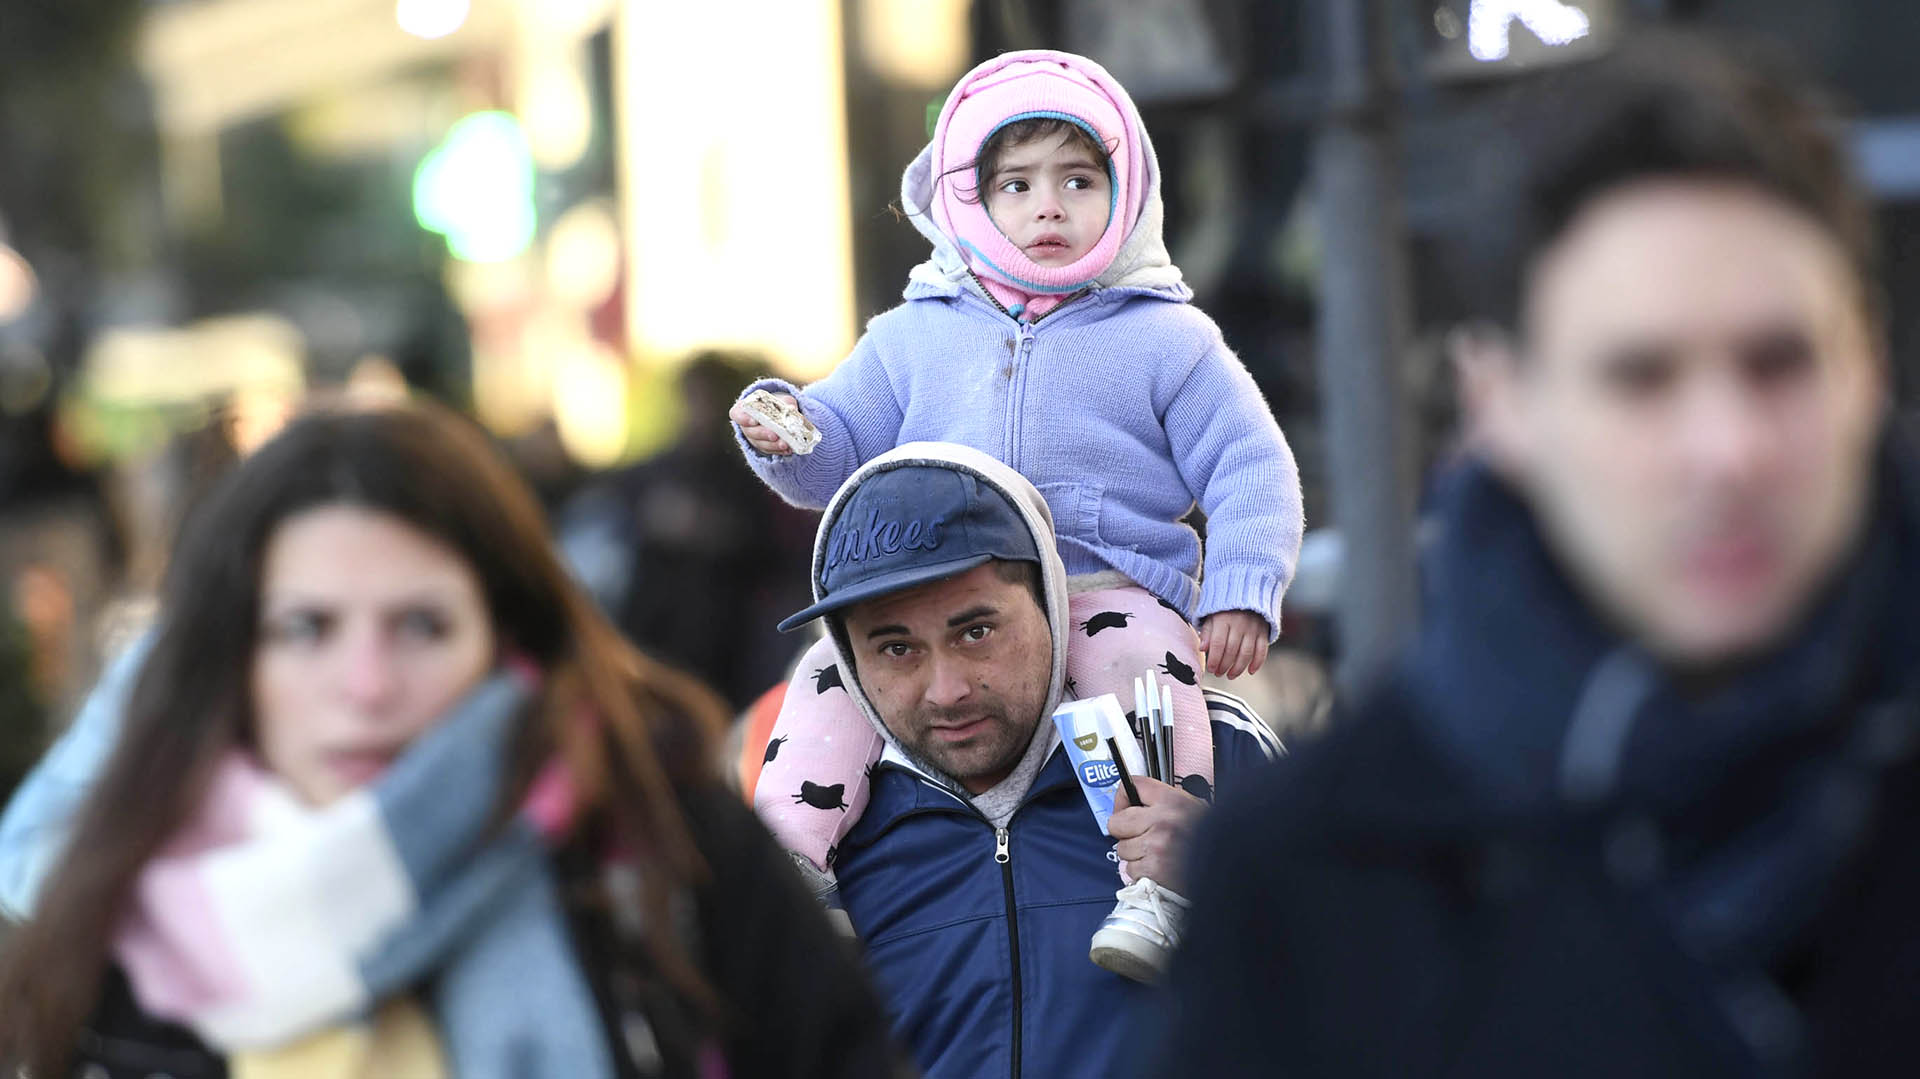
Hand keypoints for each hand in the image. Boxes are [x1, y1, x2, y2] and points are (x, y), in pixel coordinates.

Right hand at [729, 393, 800, 455]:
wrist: (779, 415)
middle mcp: (746, 426)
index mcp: (744, 410)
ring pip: (761, 444)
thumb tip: (791, 408)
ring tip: (785, 444)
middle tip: (774, 435)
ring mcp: (754, 438)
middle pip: (751, 432)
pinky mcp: (764, 447)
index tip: (754, 421)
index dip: (744, 419)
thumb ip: (785, 402)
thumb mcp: (780, 400)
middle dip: (763, 434)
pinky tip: (788, 449)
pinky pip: (770, 450)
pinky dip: (779, 451)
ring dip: (773, 445)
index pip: (737, 414)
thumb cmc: (775, 405)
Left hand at [1107, 776, 1205, 892]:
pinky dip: (1142, 873)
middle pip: (1117, 822)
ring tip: (1158, 856)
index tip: (1125, 807)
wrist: (1231, 867)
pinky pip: (1131, 870)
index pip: (1133, 785)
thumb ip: (1163, 803)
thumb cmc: (1213, 839)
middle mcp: (1163, 820)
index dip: (1123, 798)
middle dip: (1126, 832)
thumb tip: (1133, 805)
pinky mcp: (1154, 870)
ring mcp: (1157, 846)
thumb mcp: (1193, 808)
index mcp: (1174, 801)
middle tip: (1142, 837)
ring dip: (1135, 855)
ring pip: (1122, 849)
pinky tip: (1160, 870)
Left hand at [1199, 610, 1269, 678]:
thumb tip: (1202, 649)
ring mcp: (1253, 628)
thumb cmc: (1224, 609)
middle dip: (1224, 666)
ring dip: (1238, 668)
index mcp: (1223, 619)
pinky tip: (1250, 671)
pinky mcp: (1263, 632)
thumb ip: (1207, 632)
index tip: (1210, 669)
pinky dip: (1257, 663)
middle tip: (1218, 673)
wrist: (1247, 593)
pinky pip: (1262, 650)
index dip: (1214, 659)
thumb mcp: (1211, 616)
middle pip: (1231, 650)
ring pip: (1246, 653)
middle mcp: (1239, 623)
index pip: (1218, 643)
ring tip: (1230, 675)